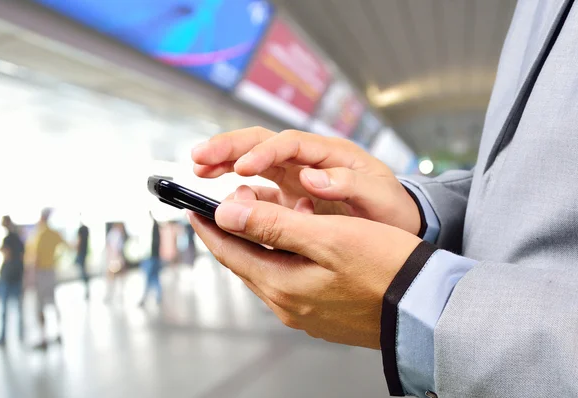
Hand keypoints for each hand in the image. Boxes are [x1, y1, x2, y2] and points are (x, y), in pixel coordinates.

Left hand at [188, 188, 421, 348]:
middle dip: (234, 230)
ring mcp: (305, 312)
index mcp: (281, 285)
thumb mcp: (327, 237)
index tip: (192, 207)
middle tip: (229, 203)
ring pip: (268, 268)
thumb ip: (273, 226)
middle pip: (246, 261)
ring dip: (263, 240)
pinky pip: (290, 278)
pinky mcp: (323, 312)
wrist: (425, 309)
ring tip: (270, 212)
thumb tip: (227, 214)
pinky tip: (301, 240)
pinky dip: (286, 254)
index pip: (230, 251)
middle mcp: (287, 304)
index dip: (209, 226)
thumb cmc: (384, 269)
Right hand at [192, 127, 420, 234]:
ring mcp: (295, 179)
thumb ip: (348, 184)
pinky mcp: (289, 199)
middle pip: (261, 144)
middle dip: (229, 147)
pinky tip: (222, 201)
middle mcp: (307, 162)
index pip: (288, 144)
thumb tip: (311, 178)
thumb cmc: (391, 209)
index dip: (262, 152)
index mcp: (328, 155)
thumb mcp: (378, 195)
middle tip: (200, 157)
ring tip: (199, 169)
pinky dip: (237, 192)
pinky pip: (258, 191)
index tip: (241, 167)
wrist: (397, 226)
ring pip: (253, 164)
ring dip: (225, 163)